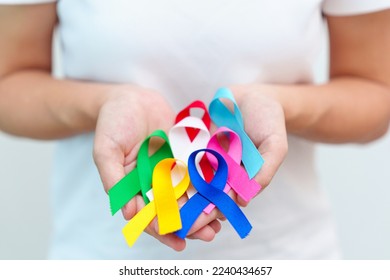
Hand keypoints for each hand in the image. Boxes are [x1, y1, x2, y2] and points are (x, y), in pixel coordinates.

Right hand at [93, 85, 221, 249]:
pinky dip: (209, 182)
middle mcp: (154, 182)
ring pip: (189, 193)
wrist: (131, 96)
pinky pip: (198, 170)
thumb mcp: (106, 150)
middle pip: (172, 208)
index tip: (179, 240)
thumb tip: (128, 214)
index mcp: (134, 187)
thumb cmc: (113, 122)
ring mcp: (171, 169)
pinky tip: (224, 190)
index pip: (148, 214)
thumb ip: (114, 180)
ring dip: (203, 208)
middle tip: (208, 236)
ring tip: (220, 221)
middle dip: (190, 223)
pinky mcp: (185, 155)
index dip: (163, 228)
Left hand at [168, 84, 287, 240]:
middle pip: (203, 195)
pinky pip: (181, 156)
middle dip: (188, 210)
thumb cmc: (268, 120)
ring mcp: (206, 158)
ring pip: (188, 180)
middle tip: (171, 221)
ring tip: (159, 205)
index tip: (195, 224)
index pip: (224, 202)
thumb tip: (245, 201)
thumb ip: (265, 170)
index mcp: (240, 179)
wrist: (253, 96)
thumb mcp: (275, 144)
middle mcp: (221, 173)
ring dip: (175, 194)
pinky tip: (155, 175)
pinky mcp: (194, 143)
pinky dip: (171, 168)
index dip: (210, 214)